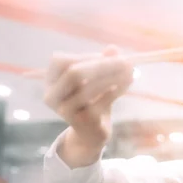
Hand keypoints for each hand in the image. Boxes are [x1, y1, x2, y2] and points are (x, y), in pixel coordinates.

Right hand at [43, 45, 132, 164]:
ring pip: (88, 88)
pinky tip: (128, 84)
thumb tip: (114, 48)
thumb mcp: (96, 81)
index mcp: (51, 82)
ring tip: (131, 72)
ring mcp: (65, 110)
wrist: (91, 134)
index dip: (85, 56)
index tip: (108, 56)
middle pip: (74, 73)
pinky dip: (116, 91)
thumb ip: (102, 64)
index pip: (61, 61)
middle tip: (126, 61)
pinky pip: (100, 102)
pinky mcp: (81, 121)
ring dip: (113, 77)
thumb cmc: (92, 102)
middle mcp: (52, 96)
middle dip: (102, 65)